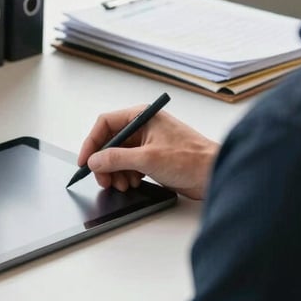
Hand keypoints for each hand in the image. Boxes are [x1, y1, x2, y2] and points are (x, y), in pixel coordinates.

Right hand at [77, 106, 218, 199]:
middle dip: (105, 162)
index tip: (85, 161)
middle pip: (110, 142)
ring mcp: (148, 142)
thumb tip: (94, 160)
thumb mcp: (147, 158)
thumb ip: (116, 158)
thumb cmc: (191, 159)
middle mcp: (143, 126)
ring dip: (116, 172)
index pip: (105, 124)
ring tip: (122, 184)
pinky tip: (133, 183)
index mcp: (142, 116)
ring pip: (119, 156)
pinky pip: (130, 164)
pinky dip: (127, 175)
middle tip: (104, 180)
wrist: (215, 174)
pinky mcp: (154, 157)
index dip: (92, 143)